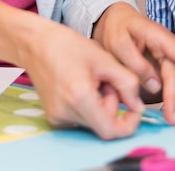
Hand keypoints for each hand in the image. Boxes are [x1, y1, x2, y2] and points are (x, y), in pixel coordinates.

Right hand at [22, 16, 146, 139]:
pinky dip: (89, 103)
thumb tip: (138, 106)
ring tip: (94, 77)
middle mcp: (65, 112)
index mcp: (79, 97)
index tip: (135, 109)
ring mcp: (57, 116)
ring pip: (92, 120)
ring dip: (101, 102)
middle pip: (102, 123)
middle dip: (112, 103)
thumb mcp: (104, 58)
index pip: (110, 130)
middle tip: (108, 78)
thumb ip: (126, 82)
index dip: (128, 124)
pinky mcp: (53, 115)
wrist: (36, 43)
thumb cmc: (68, 45)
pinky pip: (81, 116)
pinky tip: (83, 83)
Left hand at [92, 2, 174, 124]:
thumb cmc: (116, 28)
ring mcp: (167, 57)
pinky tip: (170, 109)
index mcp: (159, 36)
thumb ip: (136, 63)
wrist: (114, 20)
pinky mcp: (163, 66)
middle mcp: (168, 47)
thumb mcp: (118, 43)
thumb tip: (155, 86)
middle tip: (173, 117)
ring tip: (173, 117)